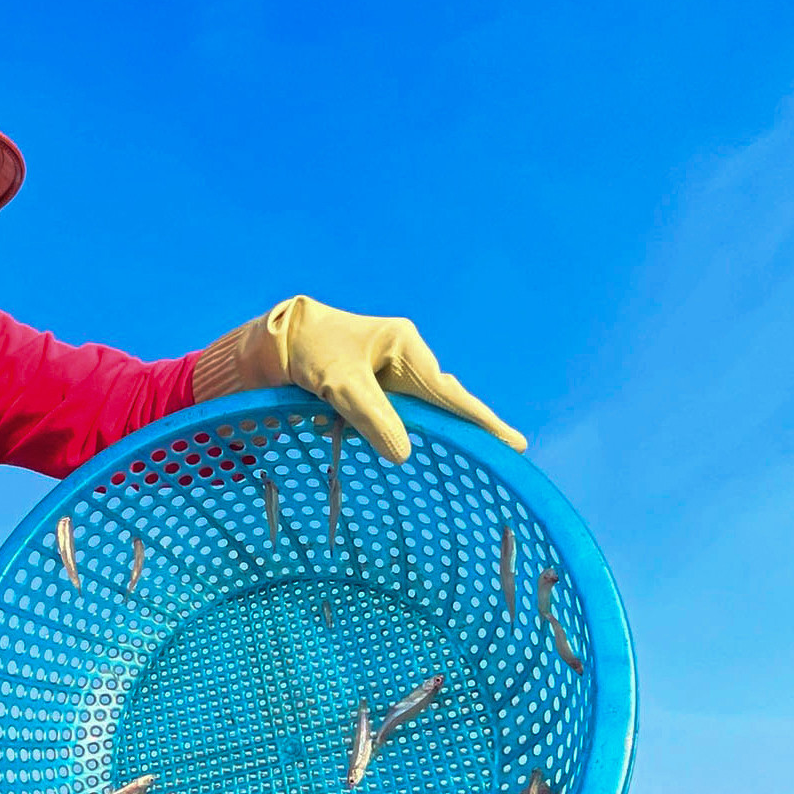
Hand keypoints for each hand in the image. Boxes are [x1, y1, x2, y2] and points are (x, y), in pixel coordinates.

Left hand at [194, 295, 526, 463]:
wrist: (280, 339)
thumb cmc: (311, 353)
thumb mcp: (339, 385)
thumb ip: (370, 417)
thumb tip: (402, 454)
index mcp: (405, 346)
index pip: (448, 393)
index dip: (480, 421)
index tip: (514, 444)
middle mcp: (406, 355)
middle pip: (433, 403)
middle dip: (440, 426)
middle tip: (491, 447)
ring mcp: (393, 369)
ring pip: (405, 411)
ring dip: (381, 426)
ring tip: (345, 417)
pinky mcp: (377, 382)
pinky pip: (384, 411)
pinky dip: (365, 423)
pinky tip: (331, 418)